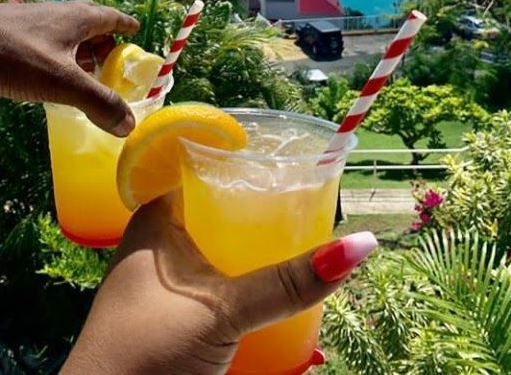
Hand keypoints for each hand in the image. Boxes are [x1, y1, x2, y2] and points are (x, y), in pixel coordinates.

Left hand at [0, 1, 138, 135]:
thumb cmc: (17, 55)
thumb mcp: (62, 83)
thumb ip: (97, 103)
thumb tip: (129, 125)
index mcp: (79, 19)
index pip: (113, 17)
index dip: (126, 26)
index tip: (137, 31)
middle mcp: (61, 13)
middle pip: (91, 21)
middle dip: (104, 40)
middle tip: (110, 60)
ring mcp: (37, 18)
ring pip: (68, 30)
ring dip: (80, 48)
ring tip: (82, 72)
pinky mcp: (16, 28)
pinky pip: (49, 37)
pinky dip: (59, 52)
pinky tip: (48, 72)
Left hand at [64, 193, 377, 374]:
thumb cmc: (147, 350)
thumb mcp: (223, 309)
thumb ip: (287, 282)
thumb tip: (363, 244)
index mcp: (157, 218)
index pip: (204, 168)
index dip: (245, 162)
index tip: (294, 160)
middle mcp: (159, 244)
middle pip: (220, 213)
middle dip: (264, 216)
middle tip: (318, 209)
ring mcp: (165, 285)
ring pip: (222, 255)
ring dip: (260, 258)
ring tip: (311, 250)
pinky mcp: (175, 321)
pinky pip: (220, 290)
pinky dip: (250, 292)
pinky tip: (284, 298)